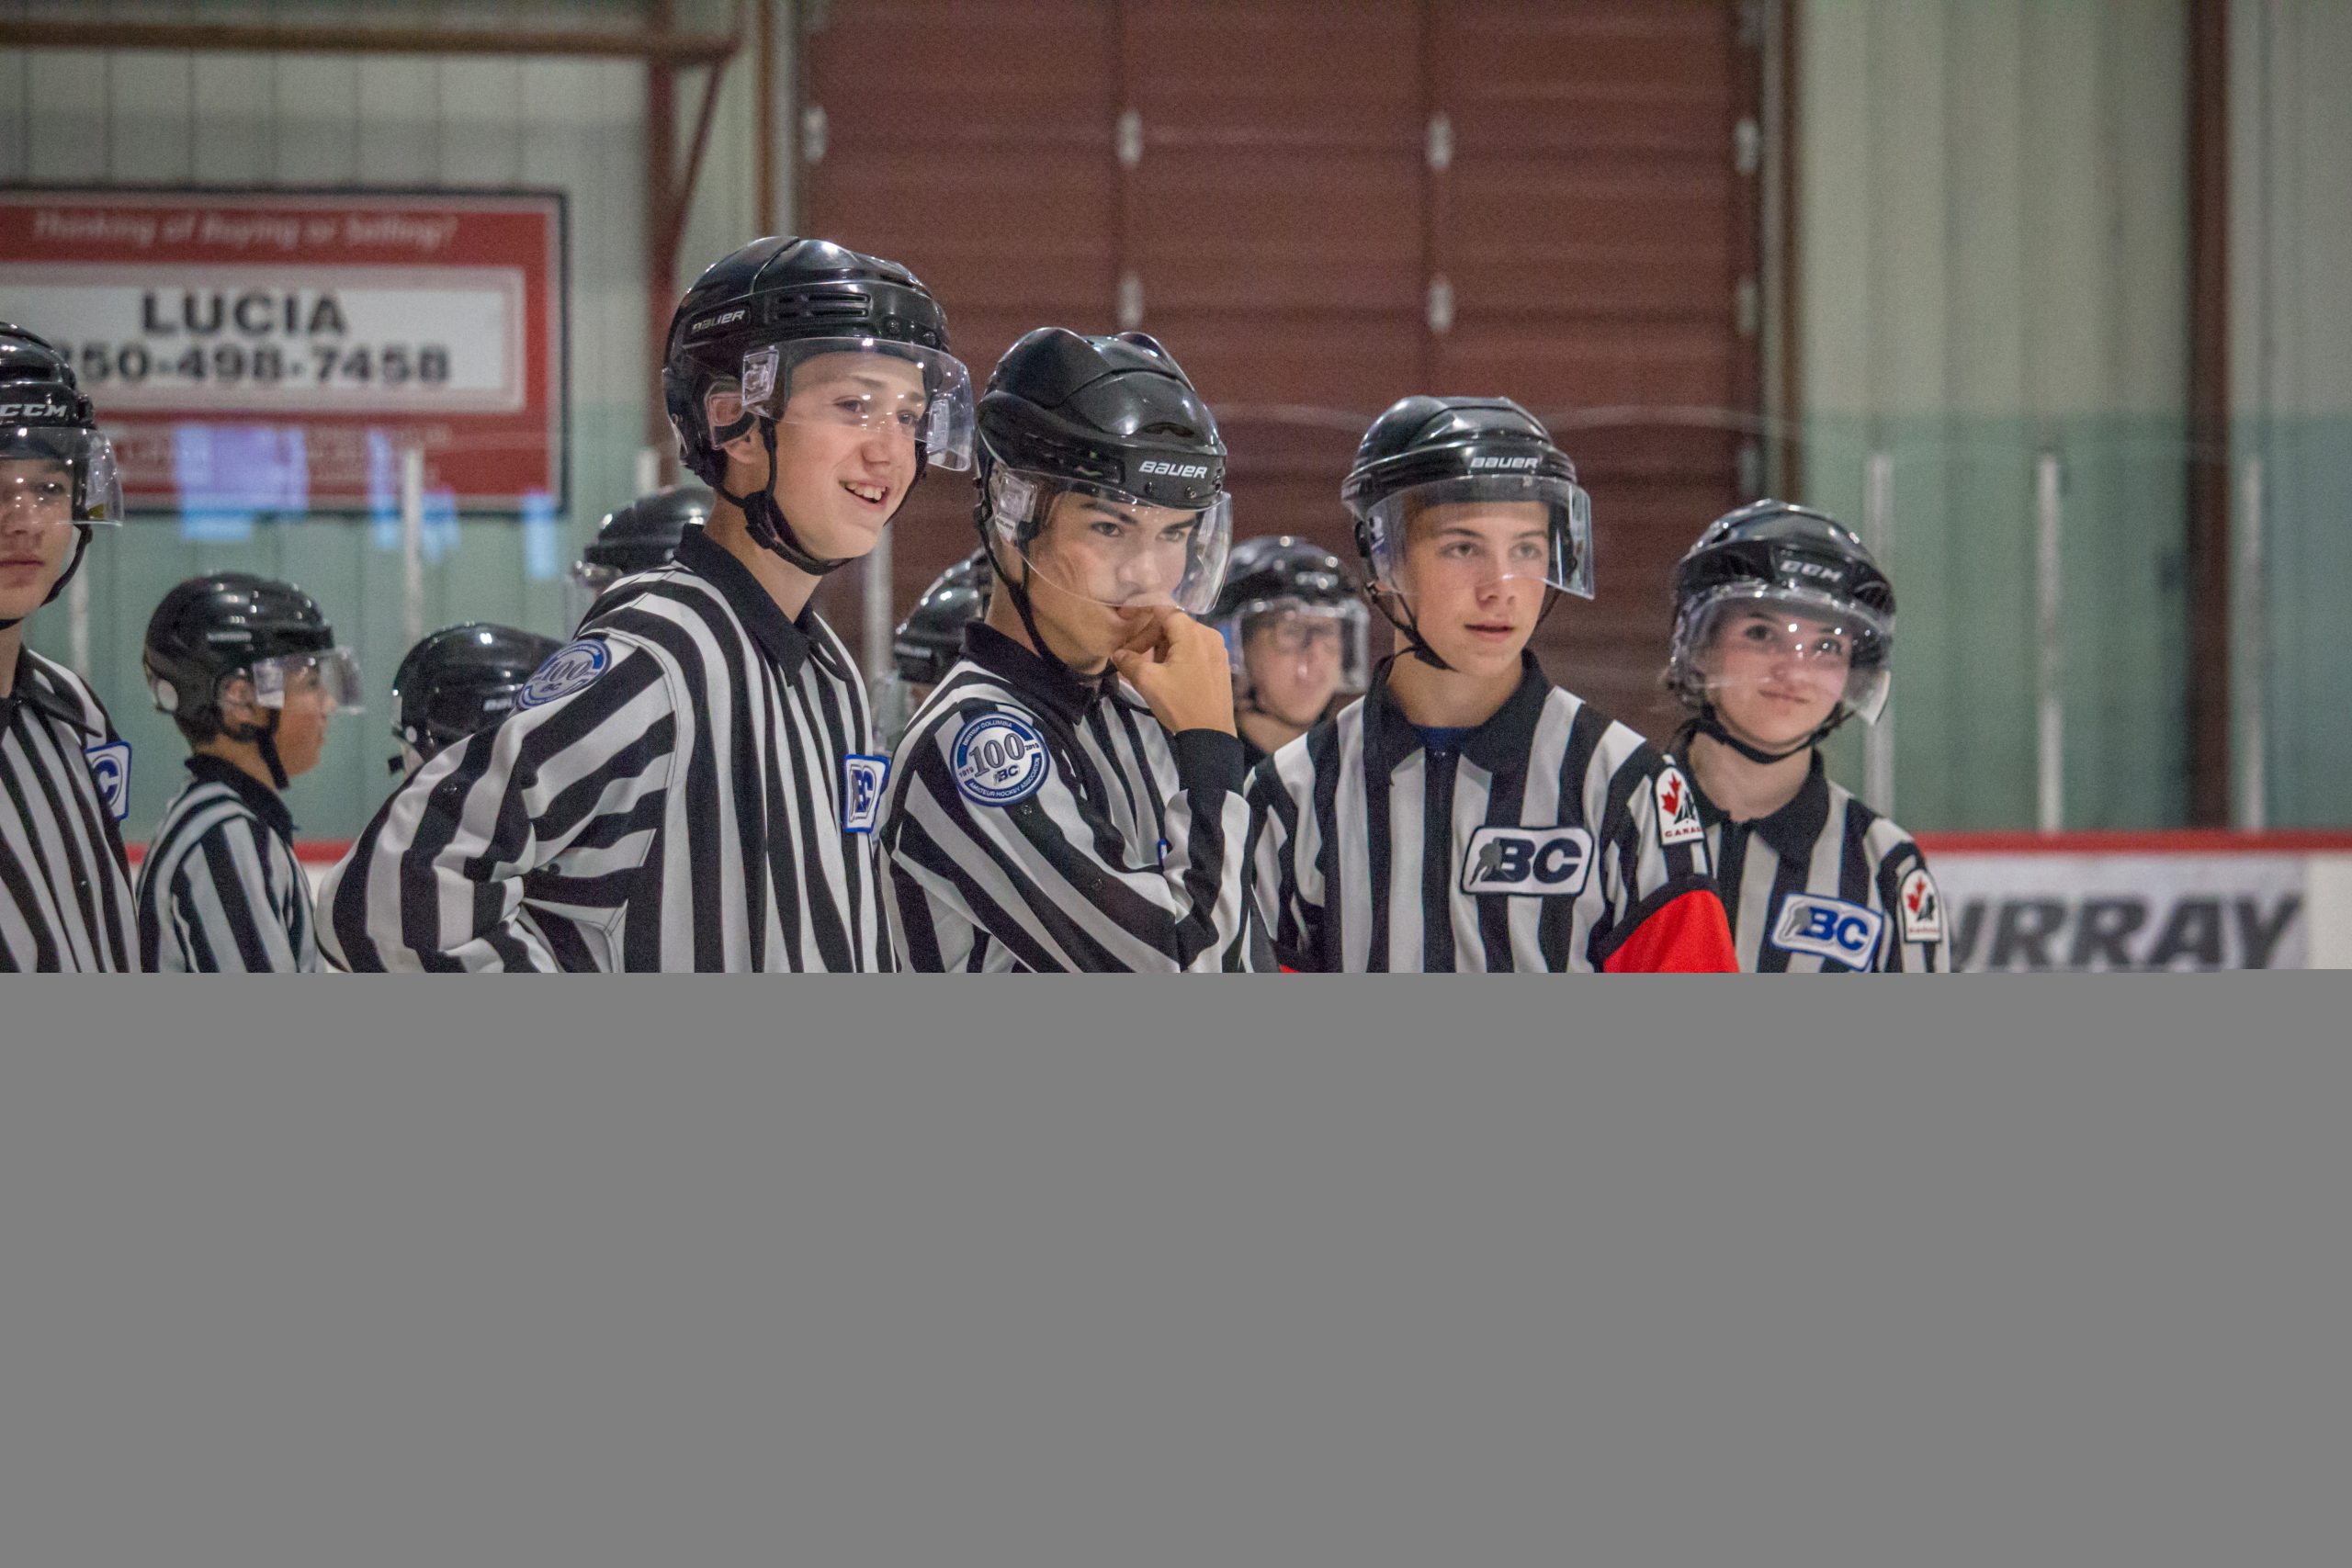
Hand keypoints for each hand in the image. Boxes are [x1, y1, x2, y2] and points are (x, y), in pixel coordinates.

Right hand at [1109, 607, 1236, 735]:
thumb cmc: (1179, 704)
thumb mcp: (1148, 681)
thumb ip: (1129, 661)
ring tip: (1151, 670)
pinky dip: (1178, 656)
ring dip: (1163, 648)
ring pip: (1183, 638)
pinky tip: (1169, 676)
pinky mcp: (1220, 665)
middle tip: (1133, 657)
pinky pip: (1195, 650)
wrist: (1211, 735)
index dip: (1142, 610)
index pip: (1164, 609)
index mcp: (1193, 634)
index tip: (1125, 618)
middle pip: (1173, 624)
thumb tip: (1118, 653)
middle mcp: (1209, 635)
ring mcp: (1218, 650)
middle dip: (1150, 637)